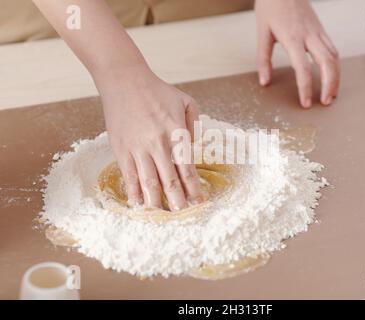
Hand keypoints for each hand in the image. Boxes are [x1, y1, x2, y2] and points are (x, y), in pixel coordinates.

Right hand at [95, 63, 202, 210]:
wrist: (124, 80)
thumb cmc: (157, 91)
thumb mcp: (186, 101)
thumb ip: (195, 125)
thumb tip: (194, 148)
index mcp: (176, 132)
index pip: (188, 169)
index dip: (194, 188)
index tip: (200, 202)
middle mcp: (158, 143)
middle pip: (169, 180)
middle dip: (178, 201)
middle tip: (183, 215)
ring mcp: (137, 148)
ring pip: (149, 182)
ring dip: (157, 202)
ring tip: (163, 216)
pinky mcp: (121, 149)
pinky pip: (129, 176)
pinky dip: (134, 192)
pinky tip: (139, 204)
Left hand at [255, 0, 339, 106]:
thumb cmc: (271, 6)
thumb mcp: (262, 33)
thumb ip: (263, 59)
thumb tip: (264, 82)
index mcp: (293, 38)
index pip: (303, 68)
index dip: (305, 88)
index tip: (305, 103)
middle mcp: (310, 35)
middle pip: (328, 63)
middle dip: (330, 85)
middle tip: (326, 103)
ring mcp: (318, 31)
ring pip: (335, 56)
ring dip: (336, 77)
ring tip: (331, 94)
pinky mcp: (321, 29)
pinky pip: (333, 49)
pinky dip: (335, 65)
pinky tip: (331, 76)